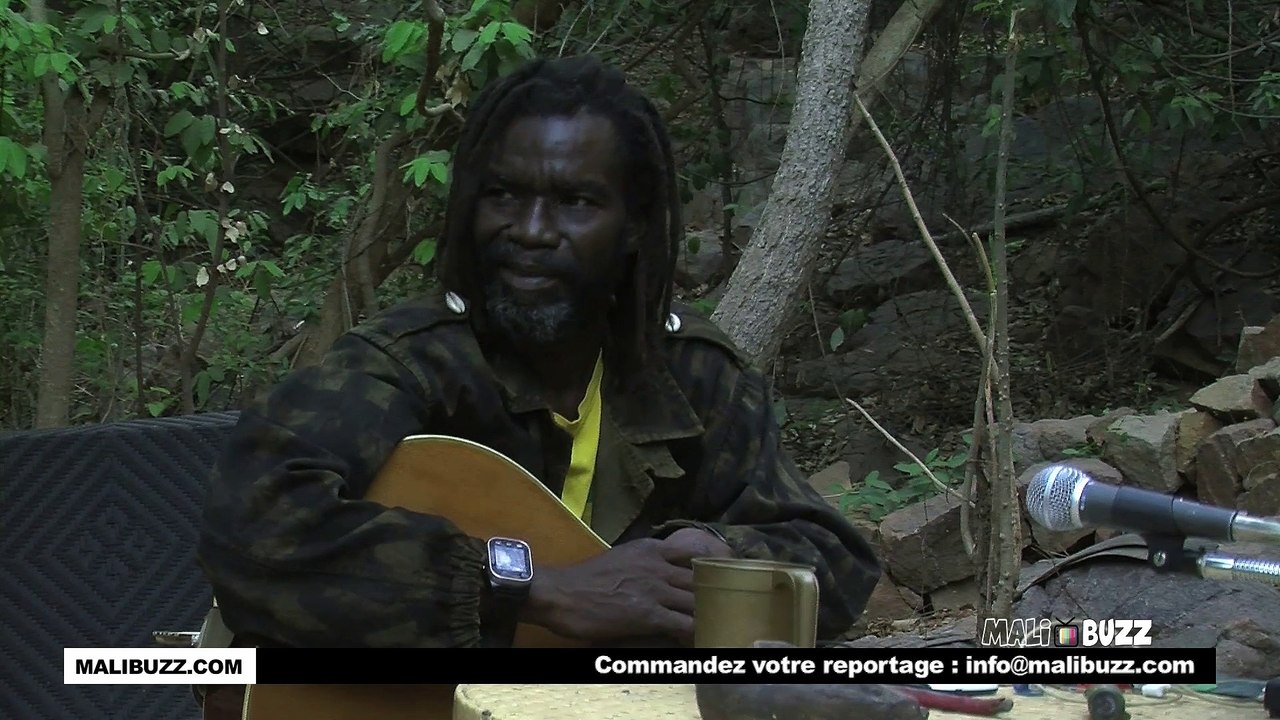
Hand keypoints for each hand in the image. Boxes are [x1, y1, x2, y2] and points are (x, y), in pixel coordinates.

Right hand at [522, 528, 731, 643]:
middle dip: (714, 594)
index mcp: (652, 549)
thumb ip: (646, 561)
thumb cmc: (585, 579)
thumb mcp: (621, 557)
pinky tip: (701, 639)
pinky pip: (684, 625)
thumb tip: (662, 572)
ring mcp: (656, 590)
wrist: (560, 592)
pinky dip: (695, 632)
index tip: (721, 579)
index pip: (694, 555)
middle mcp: (659, 566)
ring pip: (697, 602)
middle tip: (727, 606)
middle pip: (700, 580)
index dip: (710, 568)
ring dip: (709, 614)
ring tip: (719, 625)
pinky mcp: (650, 615)